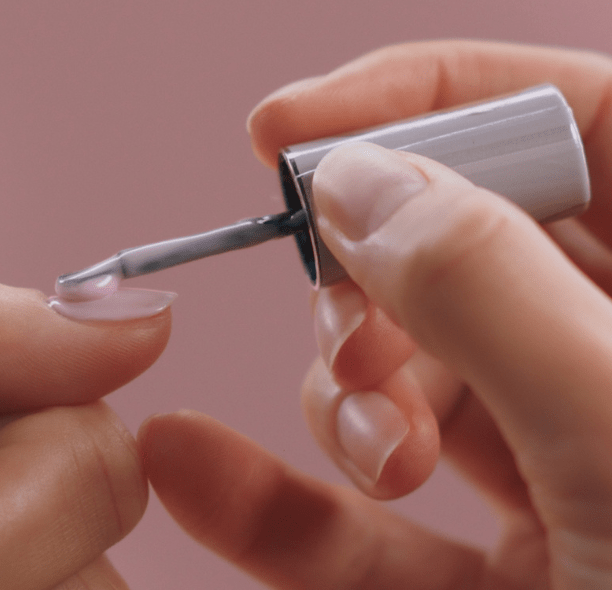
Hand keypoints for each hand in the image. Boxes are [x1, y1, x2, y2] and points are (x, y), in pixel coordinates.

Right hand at [139, 40, 611, 588]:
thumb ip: (490, 291)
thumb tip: (353, 182)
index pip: (578, 118)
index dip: (426, 99)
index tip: (287, 128)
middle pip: (470, 243)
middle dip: (372, 264)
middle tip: (334, 302)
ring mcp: (562, 476)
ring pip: (412, 373)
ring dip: (344, 390)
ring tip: (362, 441)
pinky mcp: (494, 576)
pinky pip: (364, 517)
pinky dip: (271, 495)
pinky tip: (184, 466)